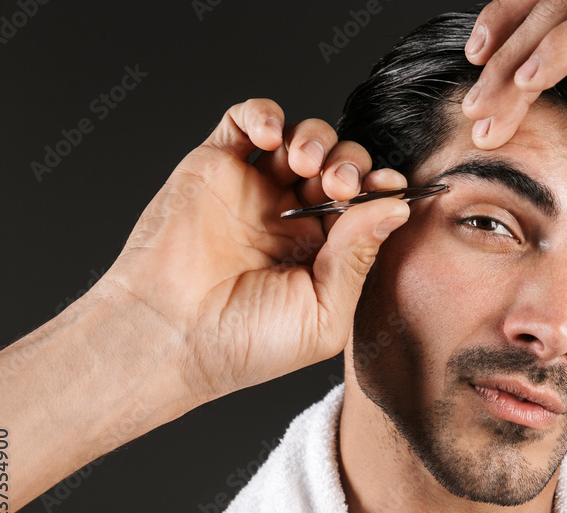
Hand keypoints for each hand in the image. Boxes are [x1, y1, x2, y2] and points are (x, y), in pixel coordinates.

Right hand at [98, 98, 409, 400]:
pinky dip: (265, 114)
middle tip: (339, 183)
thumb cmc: (245, 343)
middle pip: (341, 165)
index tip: (389, 187)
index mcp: (325, 252)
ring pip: (301, 138)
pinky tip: (272, 136)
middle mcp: (293, 217)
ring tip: (305, 164)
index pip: (366, 204)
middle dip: (351, 163)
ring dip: (316, 139)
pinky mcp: (214, 167)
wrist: (171, 337)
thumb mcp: (323, 313)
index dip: (380, 189)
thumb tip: (395, 207)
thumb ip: (358, 257)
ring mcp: (254, 190)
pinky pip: (244, 121)